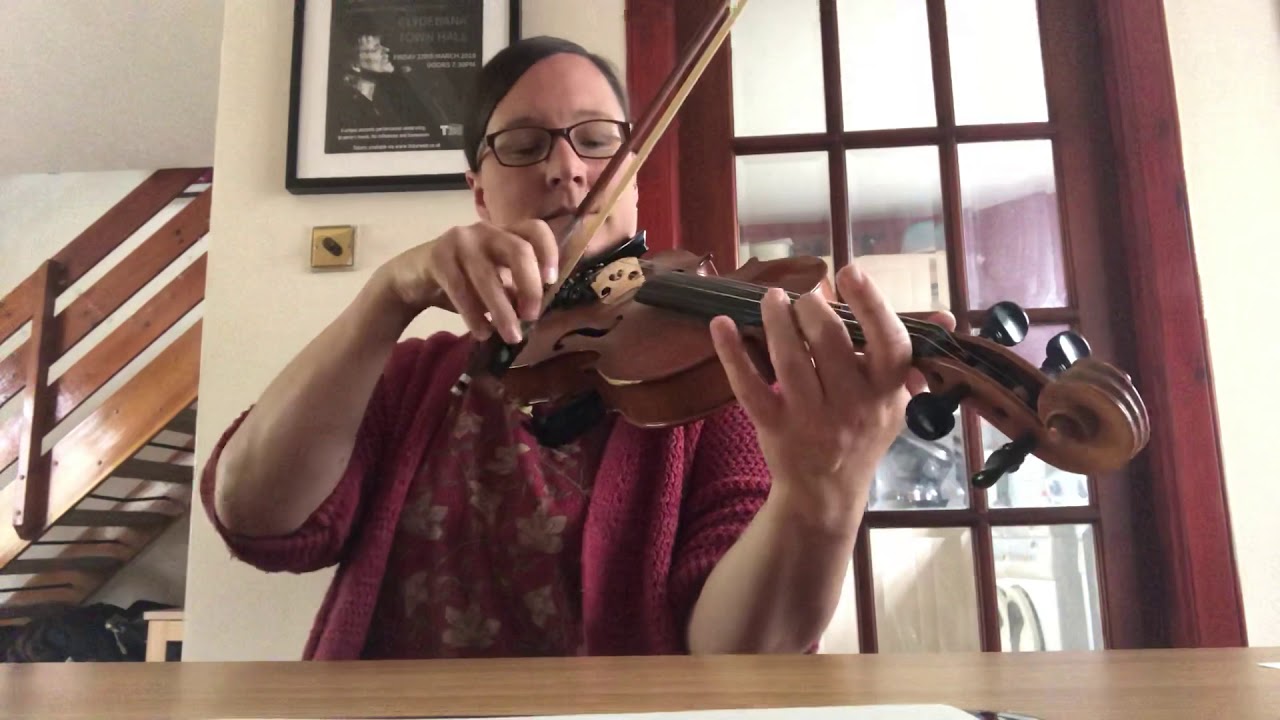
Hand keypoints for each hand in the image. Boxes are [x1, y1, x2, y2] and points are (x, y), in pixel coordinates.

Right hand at [373, 220, 558, 343]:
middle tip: (531, 317)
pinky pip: (461, 289)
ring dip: (502, 311)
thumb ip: (516, 290)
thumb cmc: (464, 281)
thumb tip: (538, 311)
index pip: (536, 230)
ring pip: (489, 276)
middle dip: (529, 287)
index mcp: (505, 233)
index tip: (551, 281)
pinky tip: (481, 332)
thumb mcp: (495, 283)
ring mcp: (461, 240)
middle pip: (519, 250)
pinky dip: (474, 314)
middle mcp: (486, 230)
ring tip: (510, 336)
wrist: (413, 277)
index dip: (549, 252)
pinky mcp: (438, 256)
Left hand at [709, 263, 956, 527]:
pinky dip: (732, 353)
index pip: (889, 344)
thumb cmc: (864, 431)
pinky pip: (750, 386)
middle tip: (804, 297)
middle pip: (831, 344)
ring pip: (790, 360)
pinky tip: (721, 323)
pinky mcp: (774, 428)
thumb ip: (908, 355)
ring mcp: (811, 420)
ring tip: (771, 298)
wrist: (829, 491)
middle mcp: (852, 407)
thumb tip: (946, 315)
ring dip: (776, 321)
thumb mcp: (894, 399)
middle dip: (813, 309)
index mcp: (885, 392)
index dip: (872, 304)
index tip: (850, 271)